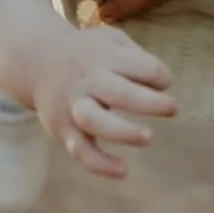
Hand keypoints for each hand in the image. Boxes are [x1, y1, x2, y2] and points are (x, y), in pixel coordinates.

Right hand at [32, 27, 176, 177]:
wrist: (39, 62)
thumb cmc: (90, 53)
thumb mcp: (113, 41)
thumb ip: (138, 59)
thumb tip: (161, 84)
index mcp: (105, 57)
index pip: (141, 67)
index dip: (159, 76)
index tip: (161, 81)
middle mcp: (87, 81)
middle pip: (117, 92)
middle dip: (147, 102)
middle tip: (174, 108)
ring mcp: (73, 106)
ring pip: (94, 121)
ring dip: (123, 132)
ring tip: (149, 138)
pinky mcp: (64, 130)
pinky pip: (81, 151)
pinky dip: (100, 164)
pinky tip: (123, 171)